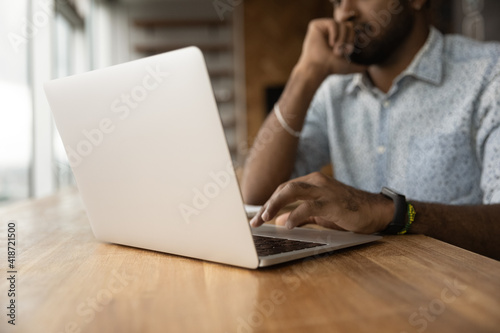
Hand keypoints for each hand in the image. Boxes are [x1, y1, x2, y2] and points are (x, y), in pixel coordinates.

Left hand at [249, 172, 393, 233]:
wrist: (375, 211)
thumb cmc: (348, 211)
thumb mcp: (320, 213)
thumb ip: (300, 216)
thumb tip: (278, 221)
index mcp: (312, 182)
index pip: (283, 189)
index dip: (269, 203)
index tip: (257, 217)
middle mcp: (316, 182)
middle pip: (284, 188)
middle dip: (267, 204)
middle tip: (256, 220)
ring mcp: (324, 191)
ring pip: (292, 191)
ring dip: (275, 204)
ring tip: (265, 218)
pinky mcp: (333, 203)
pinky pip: (309, 207)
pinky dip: (295, 215)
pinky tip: (287, 225)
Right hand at [297, 19, 366, 77]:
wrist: (318, 68)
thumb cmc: (331, 68)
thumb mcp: (349, 66)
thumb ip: (360, 66)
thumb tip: (368, 67)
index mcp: (337, 37)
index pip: (352, 29)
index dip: (352, 39)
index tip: (347, 52)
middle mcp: (330, 31)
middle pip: (348, 25)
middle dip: (348, 39)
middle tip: (341, 52)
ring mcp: (323, 28)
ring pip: (341, 24)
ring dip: (341, 39)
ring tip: (335, 50)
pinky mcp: (316, 25)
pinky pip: (332, 23)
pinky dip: (334, 33)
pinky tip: (330, 43)